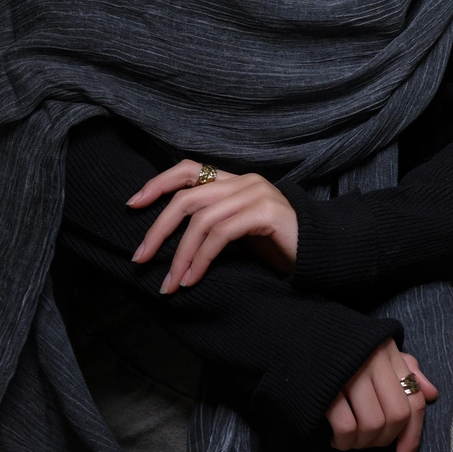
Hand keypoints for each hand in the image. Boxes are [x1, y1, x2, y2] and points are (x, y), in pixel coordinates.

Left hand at [127, 159, 298, 291]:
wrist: (320, 253)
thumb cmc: (276, 246)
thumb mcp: (238, 231)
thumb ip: (211, 225)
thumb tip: (168, 241)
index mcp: (233, 181)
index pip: (188, 169)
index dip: (158, 183)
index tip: (133, 204)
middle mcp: (243, 181)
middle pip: (187, 196)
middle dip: (158, 228)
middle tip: (140, 257)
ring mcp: (255, 194)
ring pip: (201, 219)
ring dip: (180, 255)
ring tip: (169, 284)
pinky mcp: (265, 214)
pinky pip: (222, 234)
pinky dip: (201, 258)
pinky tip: (193, 279)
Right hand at [326, 339, 437, 450]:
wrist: (293, 329)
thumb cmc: (338, 345)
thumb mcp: (374, 347)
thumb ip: (404, 368)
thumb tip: (432, 393)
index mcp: (387, 350)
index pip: (415, 400)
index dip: (413, 434)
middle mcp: (373, 359)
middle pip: (396, 416)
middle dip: (384, 439)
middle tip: (368, 442)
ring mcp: (350, 371)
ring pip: (373, 425)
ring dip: (362, 443)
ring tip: (350, 439)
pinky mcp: (327, 385)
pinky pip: (346, 427)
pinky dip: (344, 441)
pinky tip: (336, 438)